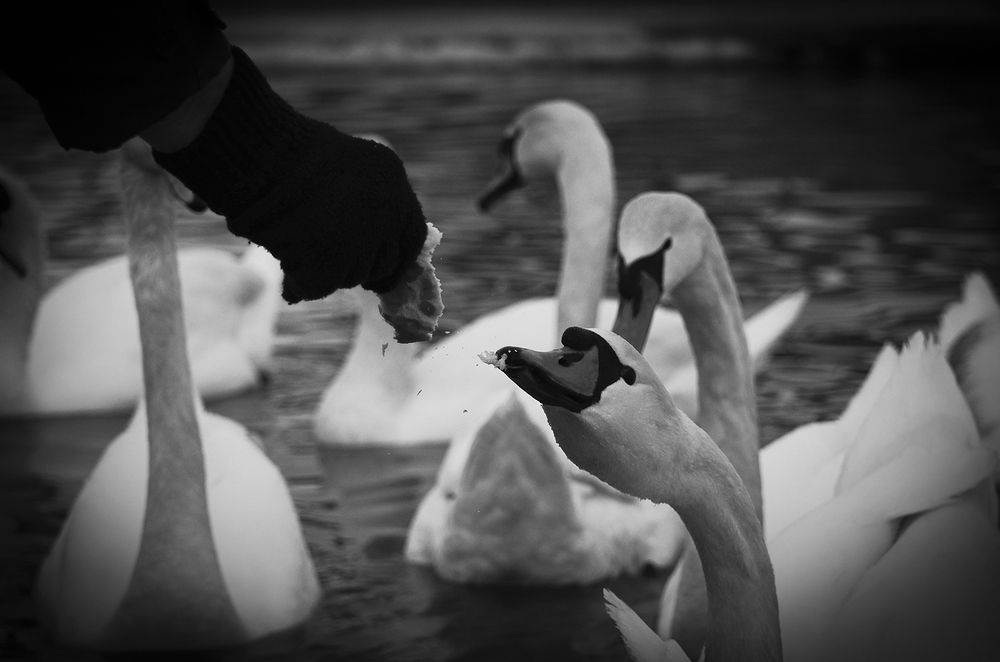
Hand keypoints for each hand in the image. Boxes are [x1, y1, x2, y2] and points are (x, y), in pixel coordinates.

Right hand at [154, 47, 427, 302]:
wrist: (257, 152)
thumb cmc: (285, 150)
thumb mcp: (342, 165)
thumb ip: (361, 202)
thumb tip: (368, 250)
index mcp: (392, 179)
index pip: (412, 236)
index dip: (397, 258)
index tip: (383, 272)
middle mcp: (387, 210)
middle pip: (384, 262)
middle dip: (362, 268)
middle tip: (334, 266)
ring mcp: (363, 240)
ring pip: (352, 276)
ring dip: (328, 271)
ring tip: (295, 247)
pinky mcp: (332, 264)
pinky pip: (319, 286)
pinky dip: (300, 283)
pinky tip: (287, 270)